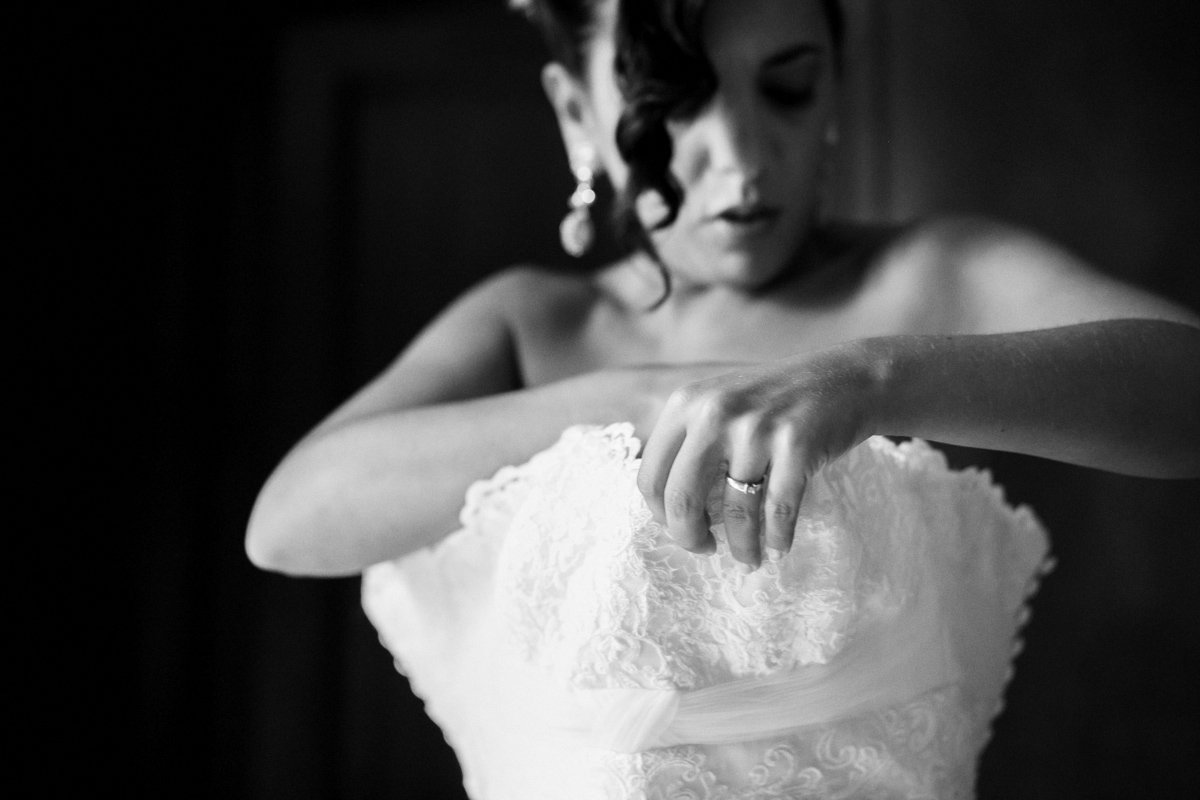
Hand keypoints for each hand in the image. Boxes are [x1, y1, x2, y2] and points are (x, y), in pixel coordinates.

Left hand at [635, 343, 877, 569]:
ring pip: (735, 511)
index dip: (660, 514)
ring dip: (742, 547)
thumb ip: (688, 444)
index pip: (650, 475)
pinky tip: (777, 550)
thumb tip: (667, 512)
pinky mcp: (796, 445)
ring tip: (748, 559)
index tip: (677, 528)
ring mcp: (756, 428)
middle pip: (681, 498)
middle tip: (705, 550)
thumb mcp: (719, 405)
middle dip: (689, 537)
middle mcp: (714, 413)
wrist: (844, 378)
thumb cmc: (775, 402)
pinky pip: (778, 511)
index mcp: (685, 403)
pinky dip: (777, 539)